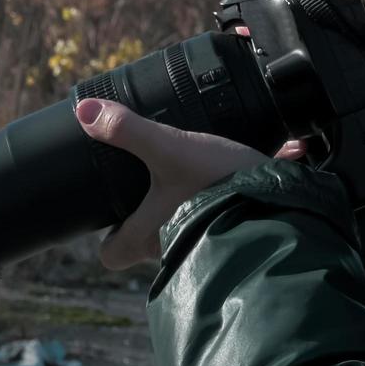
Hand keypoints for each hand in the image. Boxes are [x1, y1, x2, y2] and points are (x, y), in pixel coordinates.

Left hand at [75, 28, 305, 269]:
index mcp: (148, 235)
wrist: (279, 199)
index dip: (109, 237)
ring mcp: (207, 242)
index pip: (112, 255)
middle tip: (156, 181)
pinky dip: (228, 196)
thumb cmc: (218, 183)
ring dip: (190, 208)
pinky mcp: (236, 228)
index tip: (115, 215)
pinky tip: (237, 167)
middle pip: (148, 241)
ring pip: (186, 230)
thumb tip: (85, 111)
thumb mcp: (170, 148)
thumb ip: (128, 130)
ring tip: (197, 174)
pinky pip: (224, 214)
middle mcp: (173, 246)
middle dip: (153, 215)